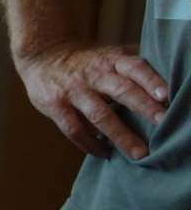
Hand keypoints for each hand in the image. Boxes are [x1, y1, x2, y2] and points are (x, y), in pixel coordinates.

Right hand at [16, 41, 169, 159]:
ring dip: (121, 135)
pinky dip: (91, 144)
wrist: (41, 55)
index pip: (134, 67)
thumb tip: (167, 88)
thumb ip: (132, 68)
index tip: (166, 95)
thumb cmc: (85, 61)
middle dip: (143, 107)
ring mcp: (73, 90)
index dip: (150, 79)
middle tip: (163, 123)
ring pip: (99, 114)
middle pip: (121, 90)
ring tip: (139, 153)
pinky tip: (105, 153)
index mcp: (110, 59)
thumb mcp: (108, 56)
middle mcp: (93, 73)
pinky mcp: (55, 105)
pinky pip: (74, 129)